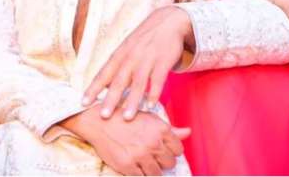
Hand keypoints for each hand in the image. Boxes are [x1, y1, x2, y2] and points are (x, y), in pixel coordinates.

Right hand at [61, 107, 189, 174]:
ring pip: (157, 173)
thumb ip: (171, 129)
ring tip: (143, 161)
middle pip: (169, 163)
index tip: (163, 150)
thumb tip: (188, 132)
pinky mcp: (128, 165)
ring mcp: (141, 155)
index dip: (171, 151)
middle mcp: (153, 143)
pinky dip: (139, 173)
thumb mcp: (150, 118)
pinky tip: (134, 164)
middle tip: (151, 156)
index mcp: (161, 129)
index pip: (178, 150)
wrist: (99, 121)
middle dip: (162, 161)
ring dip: (152, 170)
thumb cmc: (126, 118)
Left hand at [83, 6, 191, 120]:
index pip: (103, 74)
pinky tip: (150, 106)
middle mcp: (131, 57)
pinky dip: (154, 93)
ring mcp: (147, 59)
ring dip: (132, 101)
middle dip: (110, 99)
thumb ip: (117, 66)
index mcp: (120, 54)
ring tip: (127, 117)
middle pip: (119, 81)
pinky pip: (157, 80)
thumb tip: (105, 86)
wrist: (168, 22)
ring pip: (138, 83)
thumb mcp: (127, 47)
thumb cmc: (144, 39)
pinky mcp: (163, 61)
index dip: (93, 88)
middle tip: (104, 115)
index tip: (83, 103)